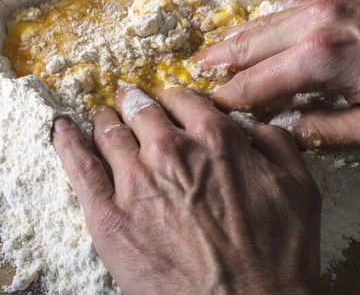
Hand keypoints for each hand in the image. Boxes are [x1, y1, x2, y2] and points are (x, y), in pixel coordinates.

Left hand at [51, 86, 320, 293]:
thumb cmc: (277, 258)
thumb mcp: (299, 189)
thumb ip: (276, 145)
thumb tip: (254, 128)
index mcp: (216, 138)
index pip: (185, 100)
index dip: (177, 101)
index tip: (172, 105)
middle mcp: (171, 150)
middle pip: (142, 110)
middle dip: (136, 103)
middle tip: (131, 102)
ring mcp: (135, 181)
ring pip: (109, 132)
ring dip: (106, 119)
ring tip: (102, 117)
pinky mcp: (108, 216)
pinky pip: (78, 166)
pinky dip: (66, 141)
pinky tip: (60, 128)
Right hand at [195, 0, 359, 149]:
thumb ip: (328, 131)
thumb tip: (291, 130)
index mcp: (323, 61)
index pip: (256, 84)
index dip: (227, 101)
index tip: (207, 113)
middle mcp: (319, 24)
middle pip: (250, 43)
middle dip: (217, 61)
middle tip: (190, 74)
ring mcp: (332, 3)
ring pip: (267, 19)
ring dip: (238, 38)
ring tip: (212, 52)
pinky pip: (293, 6)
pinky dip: (269, 20)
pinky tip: (261, 30)